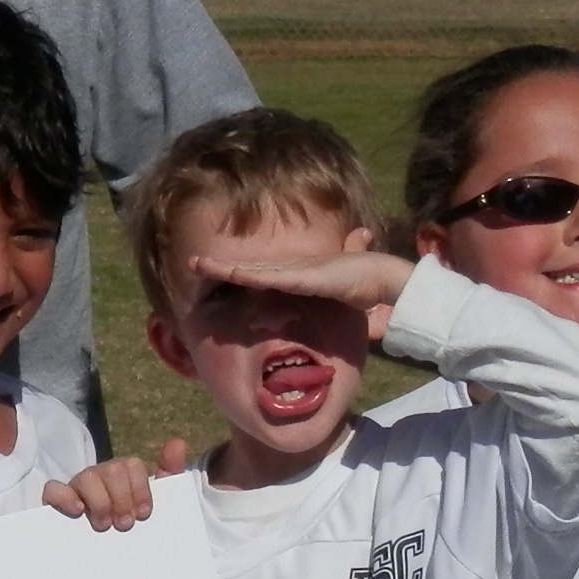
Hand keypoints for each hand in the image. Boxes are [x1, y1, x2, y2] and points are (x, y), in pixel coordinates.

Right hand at [45, 444, 183, 530]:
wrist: (111, 562)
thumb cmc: (132, 526)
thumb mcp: (157, 503)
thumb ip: (169, 474)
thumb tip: (178, 442)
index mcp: (123, 475)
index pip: (132, 465)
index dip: (140, 488)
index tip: (143, 514)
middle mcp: (100, 476)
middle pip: (111, 469)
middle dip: (122, 498)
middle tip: (125, 524)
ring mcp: (76, 488)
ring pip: (86, 477)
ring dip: (100, 502)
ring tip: (104, 525)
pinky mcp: (55, 502)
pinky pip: (52, 489)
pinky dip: (65, 497)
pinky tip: (78, 511)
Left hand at [188, 247, 412, 340]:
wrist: (384, 277)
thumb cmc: (365, 287)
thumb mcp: (337, 300)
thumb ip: (328, 304)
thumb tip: (329, 315)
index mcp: (296, 276)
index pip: (259, 275)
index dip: (236, 273)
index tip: (214, 273)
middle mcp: (291, 270)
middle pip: (248, 270)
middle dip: (220, 266)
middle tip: (193, 263)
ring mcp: (295, 271)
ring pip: (252, 270)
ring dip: (224, 268)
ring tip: (197, 264)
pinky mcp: (302, 277)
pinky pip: (269, 277)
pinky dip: (247, 275)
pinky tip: (228, 272)